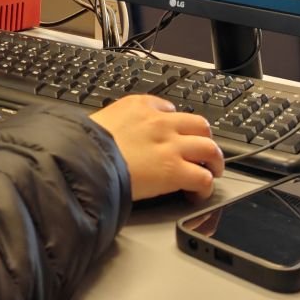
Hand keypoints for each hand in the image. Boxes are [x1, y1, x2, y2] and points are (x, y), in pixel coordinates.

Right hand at [88, 96, 223, 200]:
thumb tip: (122, 129)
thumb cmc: (86, 143)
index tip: (176, 136)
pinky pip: (203, 178)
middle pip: (200, 125)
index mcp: (140, 106)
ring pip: (210, 148)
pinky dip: (204, 187)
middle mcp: (160, 122)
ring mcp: (171, 146)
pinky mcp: (174, 171)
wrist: (85, 158)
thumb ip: (119, 119)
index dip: (177, 125)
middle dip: (205, 140)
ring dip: (214, 161)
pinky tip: (197, 193)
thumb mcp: (101, 118)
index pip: (170, 110)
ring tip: (211, 172)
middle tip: (204, 153)